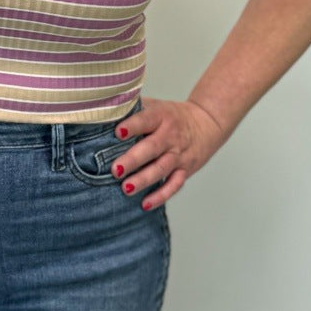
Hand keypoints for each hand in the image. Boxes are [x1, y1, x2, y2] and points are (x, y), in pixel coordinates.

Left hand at [109, 97, 227, 207]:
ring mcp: (179, 155)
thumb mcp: (156, 105)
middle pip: (152, 148)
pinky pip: (174, 185)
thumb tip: (103, 111)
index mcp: (162, 116)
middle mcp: (171, 136)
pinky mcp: (185, 170)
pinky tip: (145, 204)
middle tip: (114, 170)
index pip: (147, 120)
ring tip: (126, 188)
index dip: (133, 126)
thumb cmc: (171, 115)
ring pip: (161, 169)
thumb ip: (133, 108)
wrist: (207, 123)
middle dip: (133, 160)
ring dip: (143, 180)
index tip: (118, 132)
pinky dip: (161, 196)